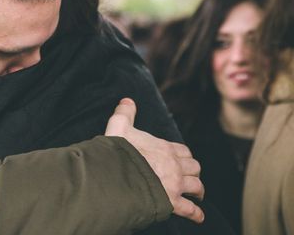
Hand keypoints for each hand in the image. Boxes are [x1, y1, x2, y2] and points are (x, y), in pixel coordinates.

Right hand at [105, 98, 204, 223]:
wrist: (119, 174)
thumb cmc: (120, 151)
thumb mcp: (119, 126)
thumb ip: (125, 113)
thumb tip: (127, 100)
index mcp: (165, 148)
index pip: (183, 150)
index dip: (183, 155)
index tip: (182, 159)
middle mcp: (174, 165)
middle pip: (194, 167)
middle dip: (193, 172)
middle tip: (190, 176)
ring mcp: (175, 184)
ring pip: (197, 186)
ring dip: (198, 190)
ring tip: (197, 194)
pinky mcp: (172, 202)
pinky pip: (190, 210)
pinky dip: (196, 214)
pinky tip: (199, 217)